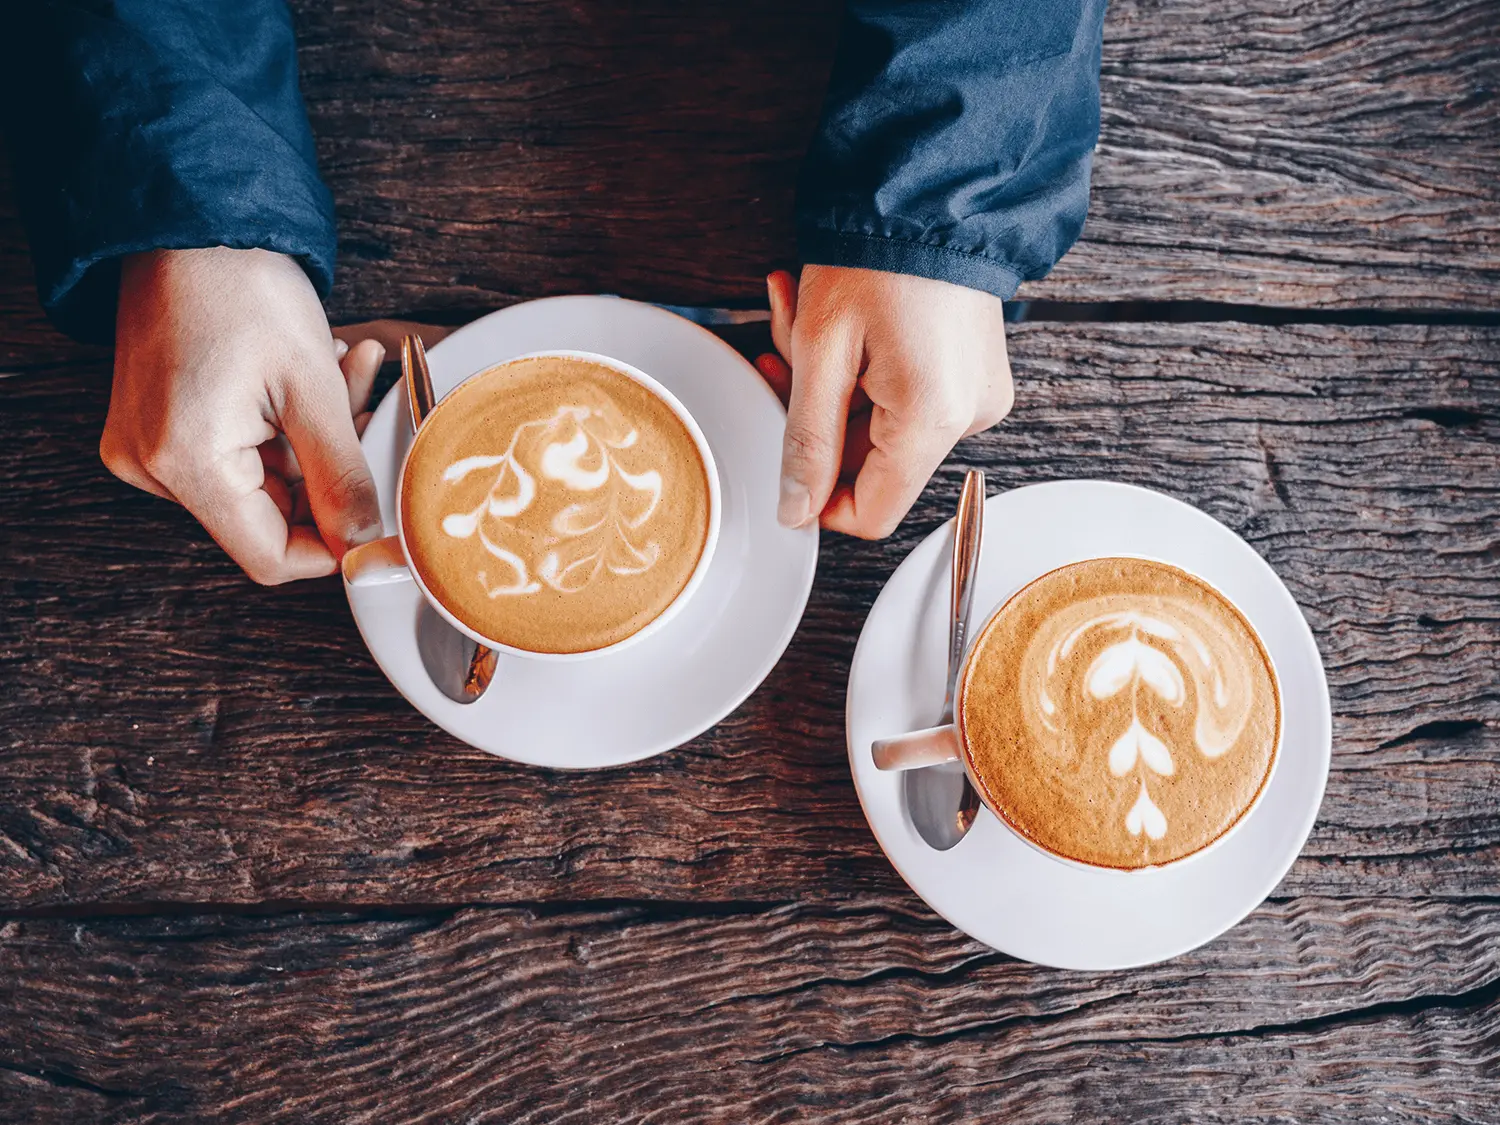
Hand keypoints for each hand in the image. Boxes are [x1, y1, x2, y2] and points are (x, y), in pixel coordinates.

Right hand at [103, 247, 387, 583]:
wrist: (188, 219)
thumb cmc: (243, 286)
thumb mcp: (313, 389)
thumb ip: (342, 478)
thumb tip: (365, 544)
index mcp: (186, 463)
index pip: (271, 557)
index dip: (333, 546)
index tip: (379, 516)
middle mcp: (153, 467)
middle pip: (270, 514)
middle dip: (330, 468)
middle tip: (367, 403)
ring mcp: (148, 448)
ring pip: (262, 480)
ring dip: (314, 436)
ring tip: (341, 367)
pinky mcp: (155, 427)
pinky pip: (236, 451)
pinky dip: (282, 424)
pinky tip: (306, 371)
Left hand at [755, 265, 1012, 537]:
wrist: (933, 192)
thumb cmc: (877, 257)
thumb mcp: (821, 351)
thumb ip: (806, 442)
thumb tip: (795, 511)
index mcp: (933, 420)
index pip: (872, 514)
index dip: (819, 500)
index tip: (786, 457)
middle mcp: (967, 417)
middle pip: (872, 465)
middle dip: (816, 417)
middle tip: (780, 356)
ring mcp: (974, 395)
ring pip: (880, 427)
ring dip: (832, 386)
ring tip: (801, 318)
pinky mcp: (971, 374)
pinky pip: (904, 398)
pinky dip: (862, 370)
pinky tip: (836, 320)